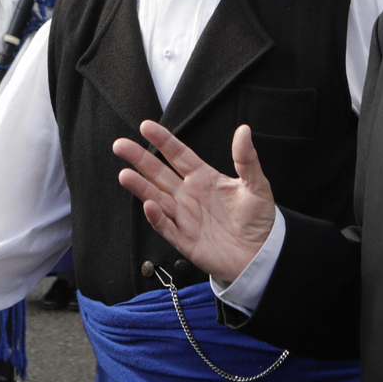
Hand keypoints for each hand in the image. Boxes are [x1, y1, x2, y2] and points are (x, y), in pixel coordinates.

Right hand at [113, 121, 275, 284]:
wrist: (262, 255)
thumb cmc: (259, 220)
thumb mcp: (256, 185)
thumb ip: (246, 159)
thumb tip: (244, 130)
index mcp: (204, 178)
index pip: (178, 154)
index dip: (163, 141)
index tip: (146, 126)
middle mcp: (189, 195)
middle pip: (159, 174)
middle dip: (139, 159)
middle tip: (120, 145)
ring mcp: (185, 217)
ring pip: (156, 198)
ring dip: (140, 187)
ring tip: (124, 174)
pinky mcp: (185, 240)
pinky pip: (166, 227)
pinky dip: (156, 218)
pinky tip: (148, 205)